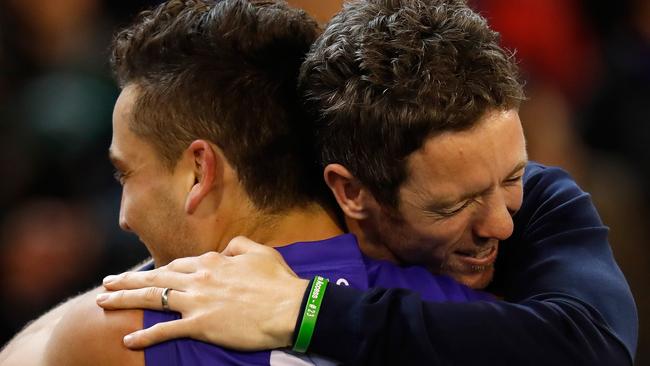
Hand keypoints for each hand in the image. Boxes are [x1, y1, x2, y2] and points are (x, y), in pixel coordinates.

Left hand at [96, 236, 308, 350]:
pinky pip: (165, 330)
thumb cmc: (279, 282)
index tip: (143, 274)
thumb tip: (224, 250)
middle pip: (155, 277)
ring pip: (152, 298)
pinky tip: (128, 340)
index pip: (177, 264)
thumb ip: (238, 245)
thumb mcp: (261, 252)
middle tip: (106, 283)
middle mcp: (199, 278)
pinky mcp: (201, 325)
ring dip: (124, 300)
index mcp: (212, 262)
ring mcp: (198, 301)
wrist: (290, 308)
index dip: (157, 270)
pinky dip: (145, 336)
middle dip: (127, 281)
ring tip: (103, 301)